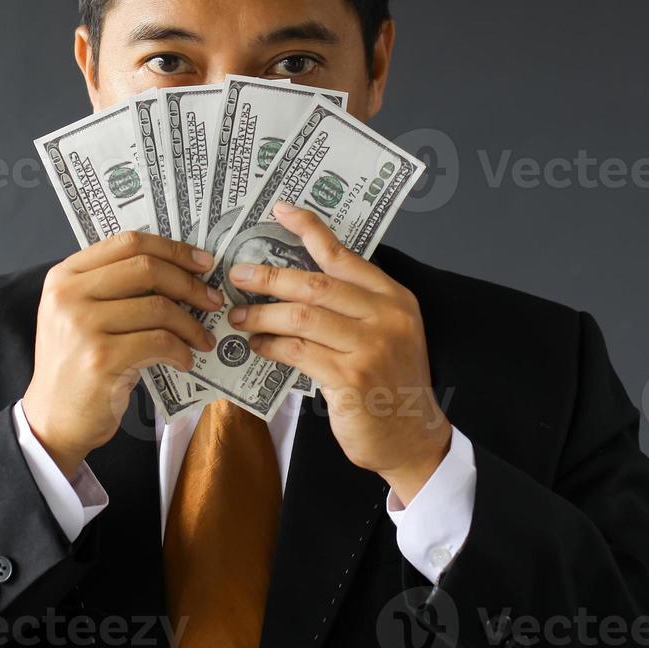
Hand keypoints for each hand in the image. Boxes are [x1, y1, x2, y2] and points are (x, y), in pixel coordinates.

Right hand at [24, 231, 221, 478]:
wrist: (53, 419)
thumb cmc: (77, 364)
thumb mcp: (83, 315)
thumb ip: (116, 288)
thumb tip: (181, 270)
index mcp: (65, 275)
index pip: (128, 242)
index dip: (173, 249)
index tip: (203, 263)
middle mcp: (69, 294)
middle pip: (146, 268)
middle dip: (190, 283)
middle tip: (213, 300)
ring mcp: (82, 326)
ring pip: (158, 307)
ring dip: (191, 324)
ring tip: (202, 339)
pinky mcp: (101, 358)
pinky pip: (159, 342)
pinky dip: (181, 351)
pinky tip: (185, 361)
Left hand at [225, 201, 449, 503]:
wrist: (411, 436)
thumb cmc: (387, 382)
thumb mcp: (382, 333)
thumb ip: (351, 306)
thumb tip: (294, 281)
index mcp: (394, 298)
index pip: (344, 255)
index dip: (309, 229)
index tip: (279, 211)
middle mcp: (387, 316)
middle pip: (316, 284)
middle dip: (270, 277)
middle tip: (238, 275)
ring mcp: (371, 347)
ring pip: (302, 317)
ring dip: (262, 314)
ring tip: (239, 316)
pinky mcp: (352, 379)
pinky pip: (298, 351)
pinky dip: (271, 345)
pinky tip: (257, 344)